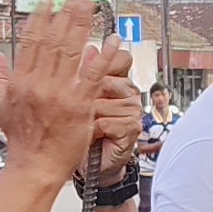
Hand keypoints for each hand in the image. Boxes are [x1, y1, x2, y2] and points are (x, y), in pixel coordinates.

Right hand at [0, 0, 116, 183]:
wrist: (36, 166)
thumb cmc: (23, 140)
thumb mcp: (1, 107)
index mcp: (19, 82)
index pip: (30, 42)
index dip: (40, 18)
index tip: (48, 1)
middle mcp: (38, 84)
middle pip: (53, 41)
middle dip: (65, 14)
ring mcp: (60, 94)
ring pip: (72, 51)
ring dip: (82, 26)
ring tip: (90, 6)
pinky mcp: (80, 105)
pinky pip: (94, 75)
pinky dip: (104, 56)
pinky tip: (111, 40)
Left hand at [91, 46, 141, 184]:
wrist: (94, 162)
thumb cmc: (85, 129)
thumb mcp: (79, 97)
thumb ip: (85, 72)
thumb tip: (90, 48)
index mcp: (120, 80)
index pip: (120, 58)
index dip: (103, 61)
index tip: (88, 67)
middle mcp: (130, 93)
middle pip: (107, 80)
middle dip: (87, 95)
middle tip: (79, 107)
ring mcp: (133, 110)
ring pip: (102, 102)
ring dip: (86, 116)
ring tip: (82, 124)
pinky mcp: (132, 128)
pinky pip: (106, 121)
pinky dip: (93, 130)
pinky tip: (90, 134)